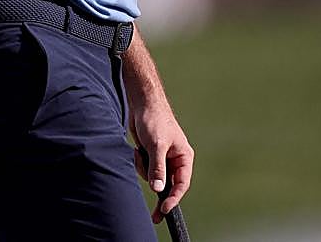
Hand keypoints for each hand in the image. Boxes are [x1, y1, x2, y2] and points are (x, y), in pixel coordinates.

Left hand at [130, 104, 193, 221]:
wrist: (141, 104)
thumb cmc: (154, 120)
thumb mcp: (156, 145)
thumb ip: (158, 167)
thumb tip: (158, 189)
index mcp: (184, 158)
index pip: (182, 184)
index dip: (174, 198)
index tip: (165, 209)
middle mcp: (175, 161)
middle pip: (168, 185)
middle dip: (159, 195)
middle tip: (155, 216)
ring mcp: (161, 159)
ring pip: (152, 177)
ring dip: (143, 169)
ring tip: (140, 153)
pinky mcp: (149, 155)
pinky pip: (144, 168)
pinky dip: (138, 162)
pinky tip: (137, 150)